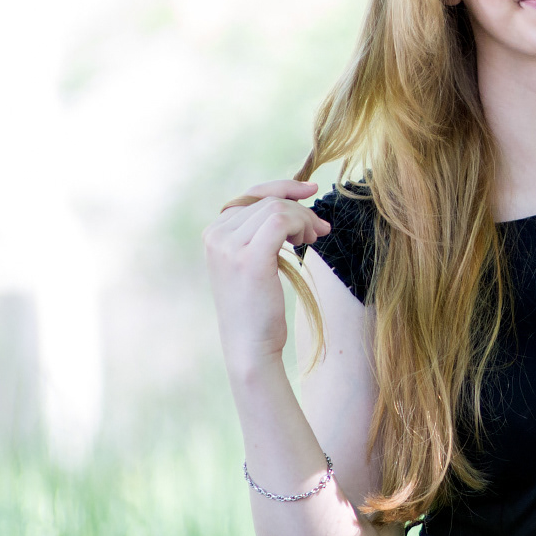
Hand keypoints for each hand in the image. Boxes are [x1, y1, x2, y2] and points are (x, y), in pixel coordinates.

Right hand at [203, 180, 331, 370]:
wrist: (250, 346)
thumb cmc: (258, 308)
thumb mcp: (254, 262)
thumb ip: (262, 231)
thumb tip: (298, 197)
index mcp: (214, 233)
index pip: (252, 195)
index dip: (284, 188)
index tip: (311, 190)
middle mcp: (216, 235)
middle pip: (268, 200)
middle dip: (300, 209)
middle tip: (321, 230)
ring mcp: (228, 245)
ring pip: (278, 208)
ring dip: (304, 219)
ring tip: (315, 239)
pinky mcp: (249, 258)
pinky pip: (281, 220)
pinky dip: (301, 224)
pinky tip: (308, 242)